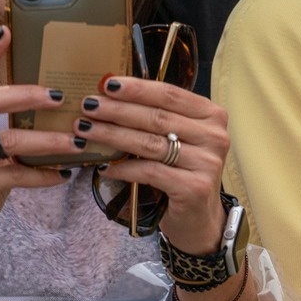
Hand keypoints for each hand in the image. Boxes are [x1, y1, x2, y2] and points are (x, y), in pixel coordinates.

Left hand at [73, 76, 232, 256]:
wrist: (200, 216)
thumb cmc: (183, 171)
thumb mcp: (178, 139)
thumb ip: (158, 118)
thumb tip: (112, 95)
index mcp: (212, 115)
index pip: (171, 94)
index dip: (137, 88)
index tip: (107, 83)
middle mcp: (215, 136)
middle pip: (158, 117)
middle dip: (118, 110)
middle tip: (88, 105)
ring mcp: (207, 162)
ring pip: (150, 143)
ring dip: (113, 135)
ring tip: (86, 130)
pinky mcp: (194, 187)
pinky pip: (150, 172)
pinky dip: (123, 168)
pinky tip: (103, 167)